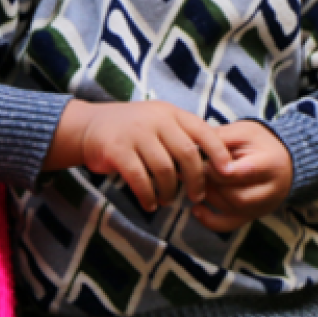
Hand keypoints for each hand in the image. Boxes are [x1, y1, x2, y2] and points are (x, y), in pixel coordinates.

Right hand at [47, 100, 231, 212]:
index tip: (228, 173)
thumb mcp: (158, 121)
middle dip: (196, 179)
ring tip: (168, 200)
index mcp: (170, 113)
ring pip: (164, 169)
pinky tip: (150, 203)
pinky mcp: (117, 149)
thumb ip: (182, 135)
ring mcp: (135, 133)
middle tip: (197, 196)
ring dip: (170, 191)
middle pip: (187, 153)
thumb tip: (215, 161)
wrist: (89, 126)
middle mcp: (155, 120)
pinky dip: (147, 195)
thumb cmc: (132, 129)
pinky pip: (139, 178)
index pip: (203, 131)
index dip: (219, 152)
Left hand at [193, 121, 293, 231]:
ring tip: (197, 181)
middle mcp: (271, 191)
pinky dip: (210, 220)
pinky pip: (229, 225)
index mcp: (270, 165)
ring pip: (231, 210)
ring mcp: (262, 207)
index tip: (202, 160)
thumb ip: (219, 139)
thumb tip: (190, 148)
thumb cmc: (259, 142)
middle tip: (197, 171)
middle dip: (212, 184)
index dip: (218, 170)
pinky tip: (196, 209)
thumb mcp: (242, 131)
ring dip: (209, 196)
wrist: (282, 159)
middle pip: (237, 196)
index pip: (242, 173)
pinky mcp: (252, 215)